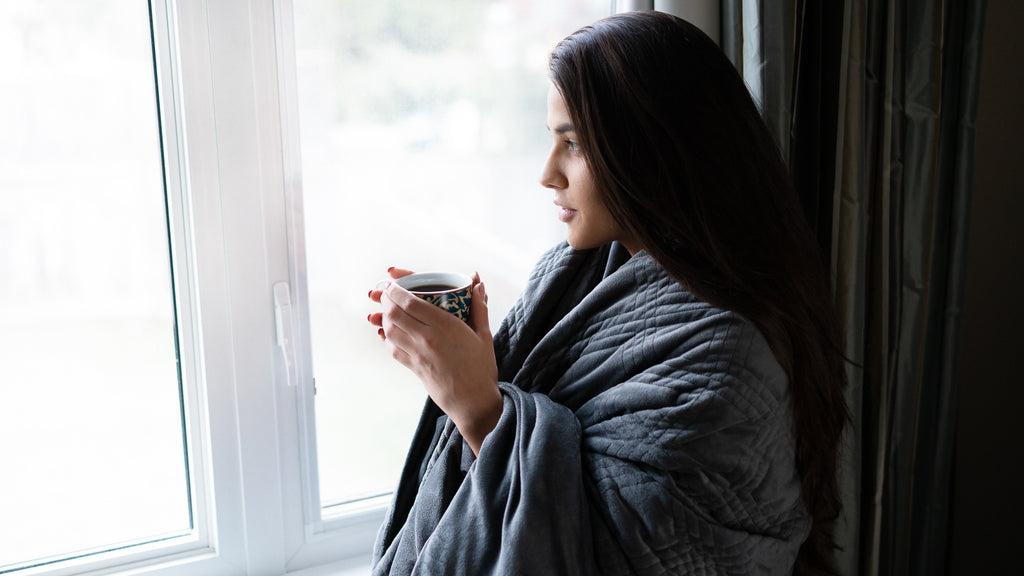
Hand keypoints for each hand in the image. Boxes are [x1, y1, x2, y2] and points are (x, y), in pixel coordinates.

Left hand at [367, 269, 501, 455]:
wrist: (474, 403)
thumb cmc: (482, 368)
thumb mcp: (484, 335)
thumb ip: (479, 307)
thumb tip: (478, 284)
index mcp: (445, 327)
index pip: (410, 303)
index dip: (396, 291)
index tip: (393, 283)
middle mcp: (427, 339)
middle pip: (395, 314)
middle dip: (386, 300)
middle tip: (386, 293)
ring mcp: (418, 355)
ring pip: (390, 331)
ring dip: (385, 318)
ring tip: (387, 310)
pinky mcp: (414, 368)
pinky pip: (393, 349)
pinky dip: (387, 338)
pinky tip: (389, 332)